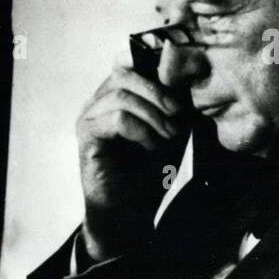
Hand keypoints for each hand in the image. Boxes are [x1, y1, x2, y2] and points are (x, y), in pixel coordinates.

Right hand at [77, 60, 188, 263]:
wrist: (127, 216)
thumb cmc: (146, 176)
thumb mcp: (166, 135)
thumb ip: (171, 109)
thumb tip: (191, 81)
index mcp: (114, 96)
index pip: (128, 62)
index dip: (154, 69)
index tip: (180, 92)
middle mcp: (96, 102)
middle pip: (123, 72)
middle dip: (156, 90)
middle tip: (178, 115)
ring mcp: (88, 117)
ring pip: (120, 94)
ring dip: (152, 114)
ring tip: (168, 137)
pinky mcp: (87, 136)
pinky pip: (117, 119)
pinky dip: (141, 130)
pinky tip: (152, 147)